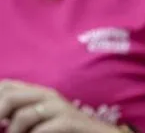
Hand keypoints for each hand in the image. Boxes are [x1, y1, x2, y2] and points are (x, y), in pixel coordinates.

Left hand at [0, 81, 116, 132]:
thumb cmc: (66, 132)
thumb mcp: (41, 123)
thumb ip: (21, 117)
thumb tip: (0, 123)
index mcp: (38, 95)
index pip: (5, 86)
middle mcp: (48, 96)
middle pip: (9, 96)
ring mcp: (59, 108)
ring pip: (22, 116)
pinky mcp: (69, 121)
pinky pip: (41, 130)